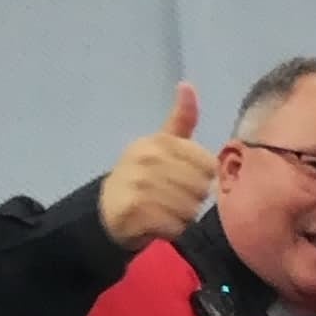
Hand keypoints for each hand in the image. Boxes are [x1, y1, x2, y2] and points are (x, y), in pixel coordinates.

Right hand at [102, 84, 217, 246]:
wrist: (108, 211)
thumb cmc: (144, 176)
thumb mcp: (162, 144)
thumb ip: (181, 119)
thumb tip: (188, 85)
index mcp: (158, 141)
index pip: (208, 164)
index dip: (203, 178)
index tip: (185, 179)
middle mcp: (147, 158)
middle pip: (202, 188)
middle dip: (193, 199)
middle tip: (173, 198)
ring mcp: (139, 184)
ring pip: (190, 209)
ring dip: (183, 217)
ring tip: (165, 211)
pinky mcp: (134, 211)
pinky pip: (175, 226)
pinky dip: (172, 231)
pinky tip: (159, 224)